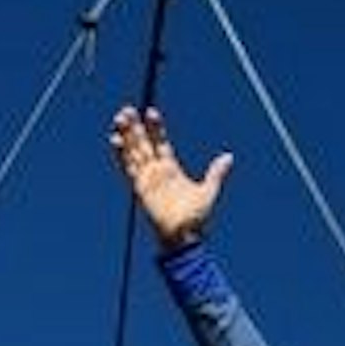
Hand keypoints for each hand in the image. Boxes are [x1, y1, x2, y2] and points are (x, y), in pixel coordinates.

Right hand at [110, 105, 232, 249]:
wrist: (184, 236)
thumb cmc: (196, 218)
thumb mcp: (209, 191)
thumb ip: (215, 173)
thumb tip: (229, 157)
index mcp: (171, 169)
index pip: (161, 142)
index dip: (156, 128)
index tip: (151, 112)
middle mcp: (156, 171)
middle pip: (143, 143)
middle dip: (135, 127)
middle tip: (127, 109)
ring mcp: (147, 178)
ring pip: (133, 151)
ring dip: (126, 135)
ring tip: (119, 118)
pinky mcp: (140, 187)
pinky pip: (127, 168)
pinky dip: (121, 154)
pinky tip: (115, 140)